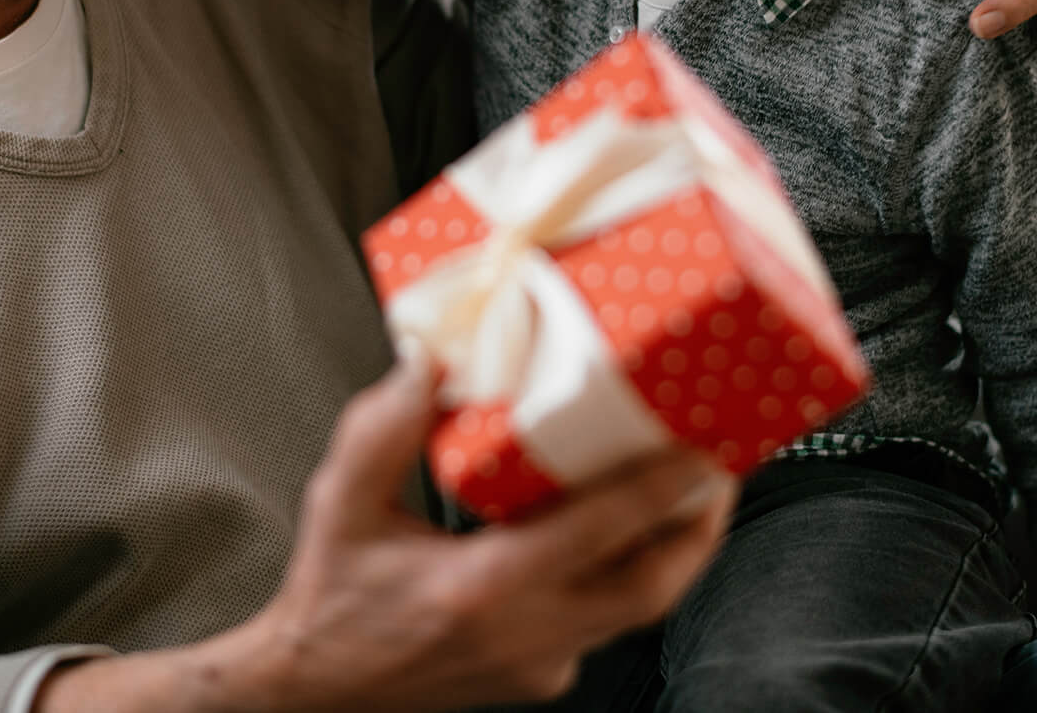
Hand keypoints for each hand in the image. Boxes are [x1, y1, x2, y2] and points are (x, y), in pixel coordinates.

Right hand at [235, 359, 732, 710]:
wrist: (315, 689)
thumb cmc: (329, 592)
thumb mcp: (341, 500)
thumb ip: (384, 427)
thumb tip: (429, 357)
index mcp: (481, 588)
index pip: (595, 535)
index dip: (657, 491)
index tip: (700, 449)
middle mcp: (526, 634)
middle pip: (651, 587)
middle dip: (699, 526)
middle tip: (721, 464)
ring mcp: (541, 662)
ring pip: (635, 608)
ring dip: (671, 550)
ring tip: (691, 488)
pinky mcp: (541, 675)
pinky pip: (602, 620)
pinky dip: (623, 573)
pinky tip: (619, 530)